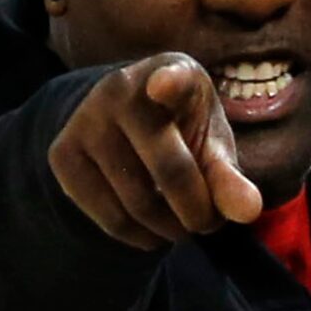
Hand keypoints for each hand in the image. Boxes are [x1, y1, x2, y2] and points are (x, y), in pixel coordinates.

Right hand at [48, 53, 262, 249]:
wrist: (124, 123)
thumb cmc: (183, 131)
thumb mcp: (212, 146)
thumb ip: (230, 177)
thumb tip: (248, 212)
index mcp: (172, 73)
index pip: (171, 79)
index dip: (169, 84)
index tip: (164, 86)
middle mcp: (121, 88)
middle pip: (170, 171)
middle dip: (198, 214)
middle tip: (208, 224)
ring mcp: (86, 119)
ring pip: (139, 204)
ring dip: (171, 231)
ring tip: (181, 223)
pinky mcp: (62, 154)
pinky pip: (110, 218)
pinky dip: (140, 237)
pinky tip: (151, 227)